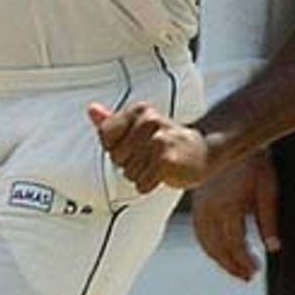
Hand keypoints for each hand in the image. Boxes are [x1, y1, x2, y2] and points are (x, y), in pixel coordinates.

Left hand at [87, 100, 209, 192]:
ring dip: (142, 175)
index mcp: (138, 111)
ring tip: (159, 164)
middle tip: (151, 156)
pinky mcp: (166, 160)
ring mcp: (158, 140)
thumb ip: (112, 121)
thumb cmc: (166, 141)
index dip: (117, 148)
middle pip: (117, 157)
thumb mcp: (139, 127)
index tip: (136, 146)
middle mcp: (148, 121)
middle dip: (131, 163)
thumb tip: (91, 109)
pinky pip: (142, 183)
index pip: (106, 136)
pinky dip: (150, 185)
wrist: (204, 151)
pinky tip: (164, 174)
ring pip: (129, 173)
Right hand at [191, 153, 278, 281]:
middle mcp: (210, 208)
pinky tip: (220, 252)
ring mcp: (200, 205)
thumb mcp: (268, 189)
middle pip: (217, 247)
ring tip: (236, 269)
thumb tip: (273, 248)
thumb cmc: (255, 162)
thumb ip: (268, 220)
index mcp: (228, 205)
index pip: (234, 243)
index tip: (257, 269)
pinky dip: (208, 246)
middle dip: (232, 265)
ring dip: (219, 259)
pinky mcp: (197, 202)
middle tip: (248, 277)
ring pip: (205, 241)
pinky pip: (199, 231)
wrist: (230, 138)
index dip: (245, 260)